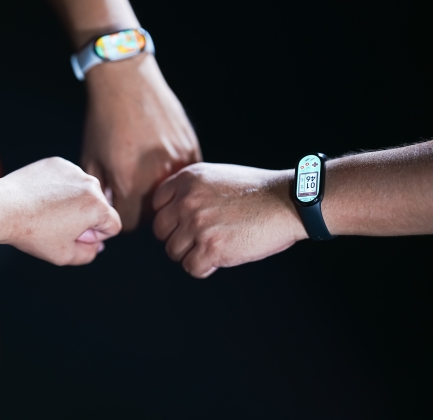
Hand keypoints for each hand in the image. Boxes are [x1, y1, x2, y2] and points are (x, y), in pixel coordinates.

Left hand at [0, 157, 121, 264]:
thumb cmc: (33, 233)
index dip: (96, 236)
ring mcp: (73, 170)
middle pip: (99, 207)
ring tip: (48, 212)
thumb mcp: (64, 255)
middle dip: (85, 219)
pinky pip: (67, 179)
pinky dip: (59, 188)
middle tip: (59, 226)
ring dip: (73, 202)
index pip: (113, 225)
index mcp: (97, 207)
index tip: (74, 236)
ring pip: (83, 191)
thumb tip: (96, 245)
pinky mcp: (57, 163)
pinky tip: (42, 198)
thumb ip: (89, 254)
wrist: (3, 208)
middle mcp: (90, 184)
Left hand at [82, 54, 201, 230]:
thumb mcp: (91, 158)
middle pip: (154, 215)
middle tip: (133, 191)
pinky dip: (174, 176)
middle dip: (141, 209)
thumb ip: (101, 191)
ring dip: (160, 193)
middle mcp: (156, 177)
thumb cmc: (103, 119)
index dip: (121, 219)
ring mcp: (178, 163)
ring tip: (147, 175)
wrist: (126, 81)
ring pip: (173, 198)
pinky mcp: (191, 149)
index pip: (129, 224)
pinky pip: (186, 178)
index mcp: (128, 182)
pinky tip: (161, 162)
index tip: (119, 207)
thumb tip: (109, 211)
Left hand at [152, 163, 307, 277]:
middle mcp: (186, 200)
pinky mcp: (211, 248)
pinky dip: (203, 268)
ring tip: (212, 248)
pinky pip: (191, 268)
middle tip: (198, 240)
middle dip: (177, 238)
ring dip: (190, 255)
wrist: (288, 202)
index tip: (185, 223)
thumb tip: (171, 213)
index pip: (157, 204)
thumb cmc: (256, 191)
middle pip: (160, 231)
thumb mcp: (217, 176)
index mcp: (187, 179)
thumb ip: (191, 190)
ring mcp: (197, 225)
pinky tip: (219, 260)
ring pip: (173, 252)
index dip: (170, 217)